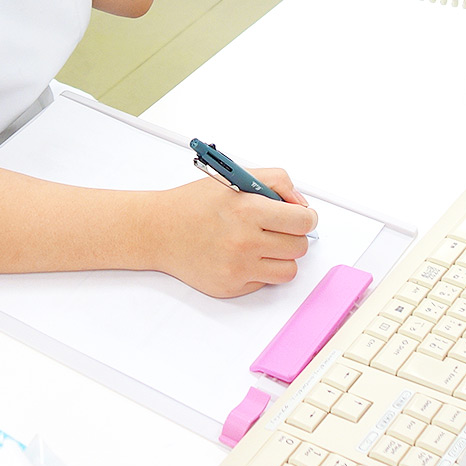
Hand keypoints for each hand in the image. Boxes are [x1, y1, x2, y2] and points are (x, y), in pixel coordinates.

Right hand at [150, 170, 318, 297]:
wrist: (159, 230)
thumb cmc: (196, 203)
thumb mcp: (236, 177)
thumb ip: (277, 182)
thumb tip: (302, 206)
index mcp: (248, 209)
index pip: (302, 221)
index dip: (306, 217)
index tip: (301, 217)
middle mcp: (244, 241)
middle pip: (299, 247)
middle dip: (293, 236)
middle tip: (278, 228)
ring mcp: (238, 268)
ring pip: (288, 270)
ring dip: (281, 257)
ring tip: (263, 244)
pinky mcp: (231, 287)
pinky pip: (265, 283)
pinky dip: (259, 271)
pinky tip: (241, 256)